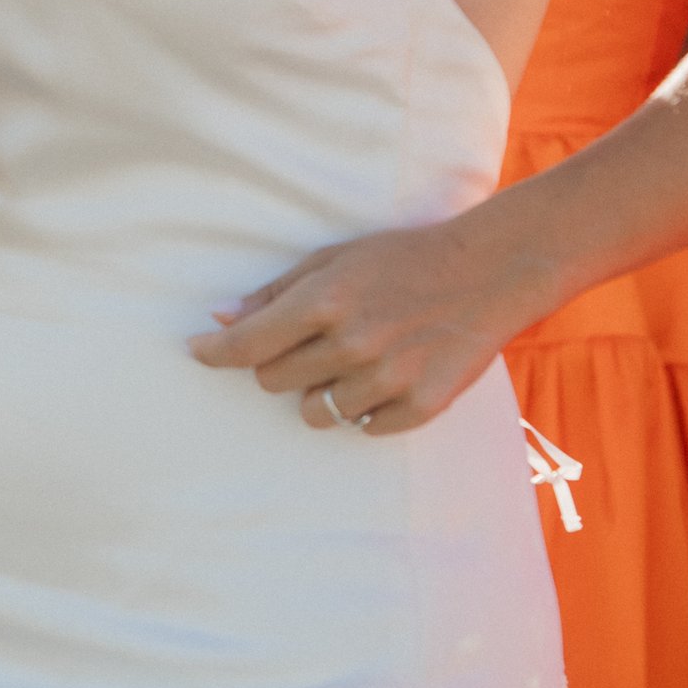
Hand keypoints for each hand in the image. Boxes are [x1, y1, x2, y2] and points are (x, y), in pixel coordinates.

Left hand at [184, 212, 527, 433]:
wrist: (489, 271)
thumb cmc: (403, 259)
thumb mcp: (335, 259)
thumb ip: (275, 292)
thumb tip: (221, 320)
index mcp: (325, 302)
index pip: (248, 346)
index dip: (214, 354)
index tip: (198, 353)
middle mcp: (353, 344)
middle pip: (273, 382)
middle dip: (279, 365)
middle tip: (310, 342)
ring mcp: (389, 379)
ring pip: (314, 414)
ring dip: (320, 391)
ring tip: (353, 359)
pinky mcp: (422, 406)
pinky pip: (364, 428)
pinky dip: (366, 408)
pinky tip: (387, 375)